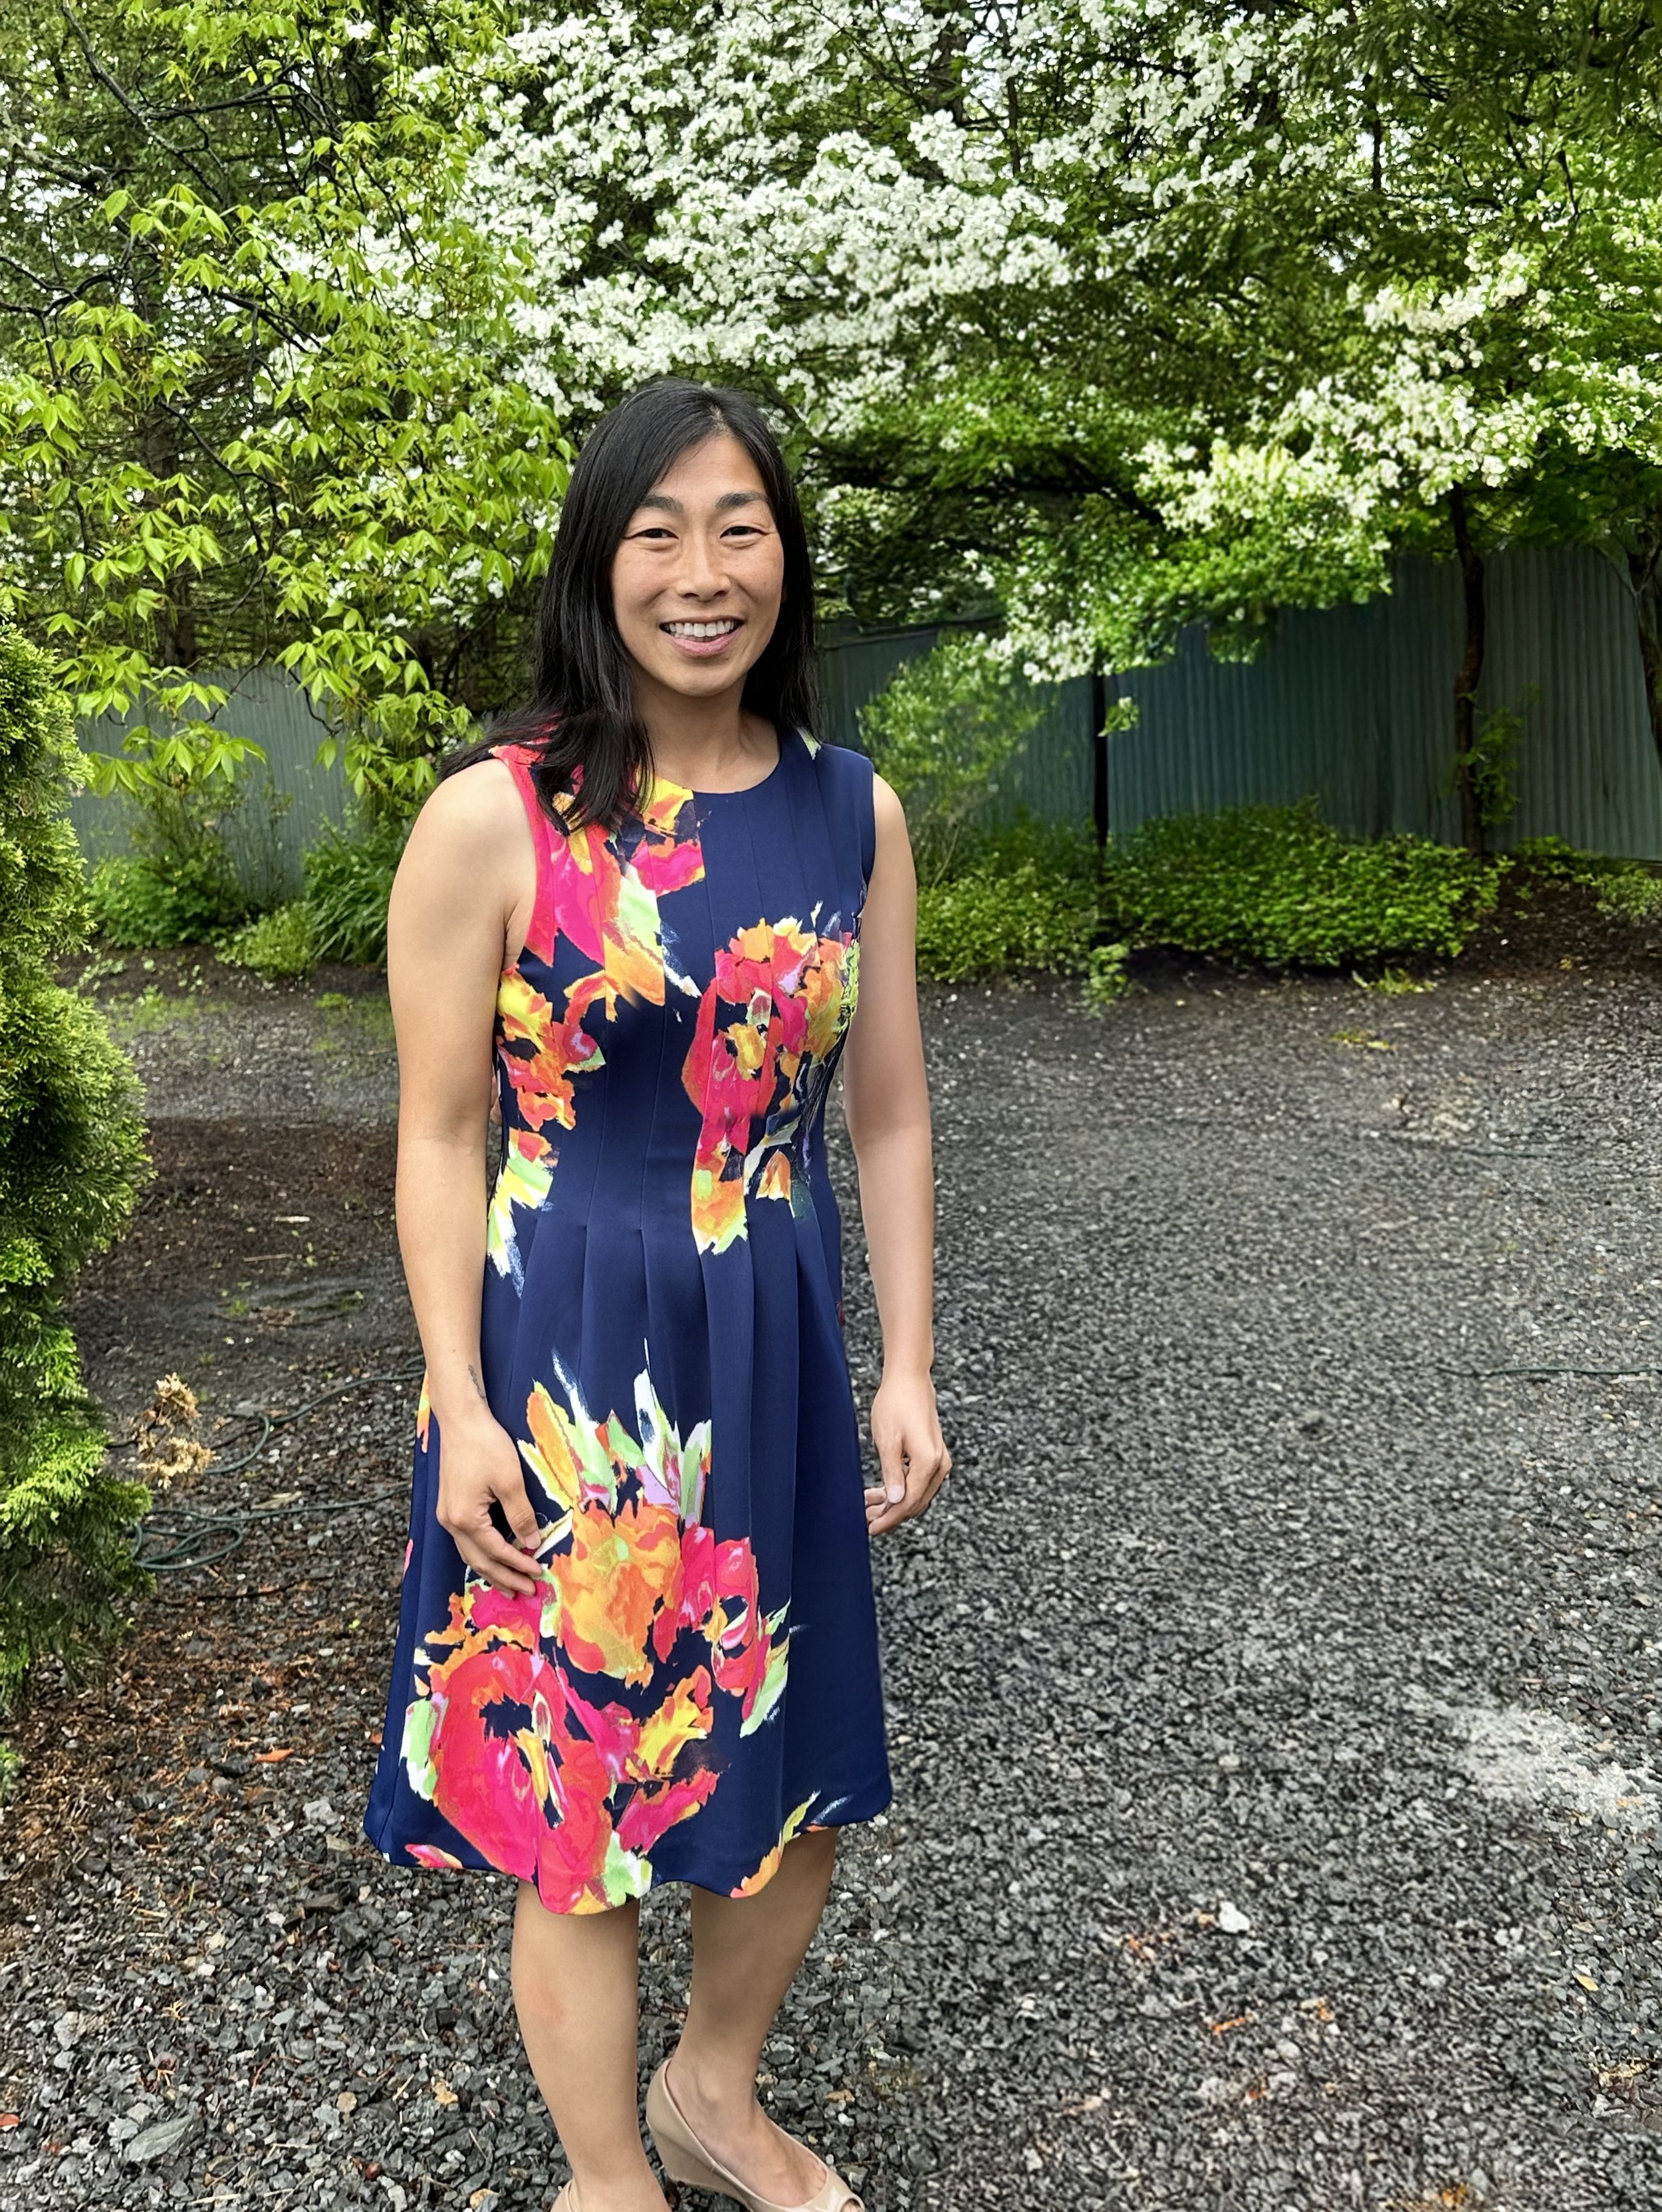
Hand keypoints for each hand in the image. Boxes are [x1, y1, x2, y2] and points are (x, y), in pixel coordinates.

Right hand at [435, 1405, 541, 1594]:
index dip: (518, 1565)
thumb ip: (521, 1515)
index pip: (496, 1552)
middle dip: (504, 1578)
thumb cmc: (486, 1445)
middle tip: (526, 1591)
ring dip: (492, 1570)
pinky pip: (466, 1540)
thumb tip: (532, 1543)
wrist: (461, 1420)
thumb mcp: (510, 1481)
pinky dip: (483, 1553)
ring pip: (470, 1553)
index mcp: (465, 1519)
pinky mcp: (450, 1506)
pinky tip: (494, 1558)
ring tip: (510, 1585)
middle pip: (479, 1561)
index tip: (538, 1575)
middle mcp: (450, 1522)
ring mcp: (447, 1515)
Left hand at [864, 1369, 950, 1535]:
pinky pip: (918, 1482)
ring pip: (916, 1495)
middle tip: (864, 1520)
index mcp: (928, 1463)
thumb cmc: (895, 1404)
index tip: (869, 1529)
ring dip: (893, 1504)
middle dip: (890, 1515)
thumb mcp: (888, 1440)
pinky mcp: (933, 1456)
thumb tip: (896, 1502)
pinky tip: (879, 1491)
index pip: (908, 1503)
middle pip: (915, 1503)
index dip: (888, 1519)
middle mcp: (939, 1465)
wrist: (910, 1379)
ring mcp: (939, 1461)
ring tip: (867, 1506)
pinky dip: (899, 1490)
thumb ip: (892, 1472)